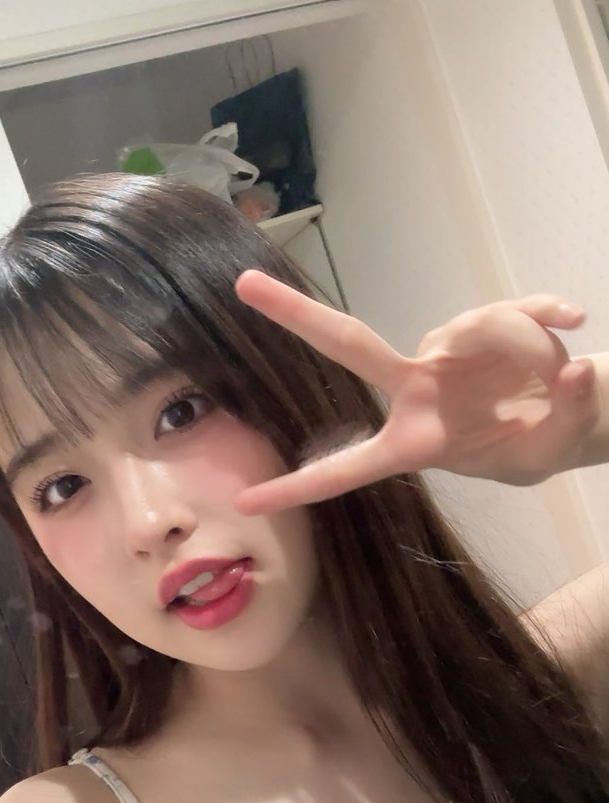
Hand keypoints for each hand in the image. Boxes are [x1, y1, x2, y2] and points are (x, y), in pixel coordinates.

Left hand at [234, 271, 598, 514]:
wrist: (565, 416)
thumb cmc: (534, 448)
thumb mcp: (548, 454)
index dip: (298, 487)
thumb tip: (575, 373)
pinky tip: (574, 321)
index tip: (244, 502)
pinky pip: (509, 310)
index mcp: (414, 443)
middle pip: (350, 344)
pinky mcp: (474, 325)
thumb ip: (565, 418)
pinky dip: (544, 316)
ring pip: (477, 327)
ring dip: (530, 347)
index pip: (347, 467)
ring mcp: (441, 352)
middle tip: (242, 285)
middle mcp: (415, 390)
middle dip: (296, 314)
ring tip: (562, 377)